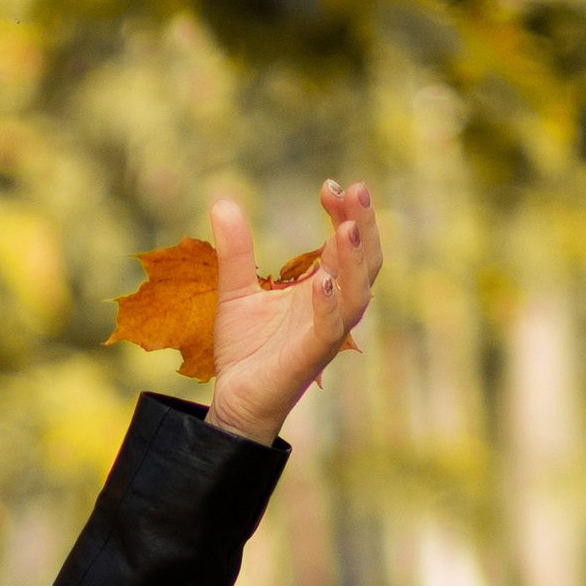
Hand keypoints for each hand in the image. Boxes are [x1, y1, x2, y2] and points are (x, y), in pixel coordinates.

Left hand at [204, 178, 381, 444]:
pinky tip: (322, 280)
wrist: (235, 400)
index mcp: (322, 288)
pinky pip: (329, 329)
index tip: (330, 185)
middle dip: (364, 226)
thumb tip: (222, 202)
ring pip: (357, 294)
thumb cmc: (246, 349)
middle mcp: (333, 307)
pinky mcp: (312, 357)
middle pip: (364, 262)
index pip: (343, 244)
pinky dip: (329, 304)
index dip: (342, 213)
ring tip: (347, 227)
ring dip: (354, 260)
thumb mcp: (236, 291)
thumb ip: (235, 251)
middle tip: (357, 189)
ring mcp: (327, 333)